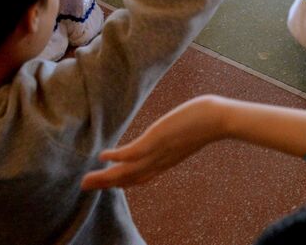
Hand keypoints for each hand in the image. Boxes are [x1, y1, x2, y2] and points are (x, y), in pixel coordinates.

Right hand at [82, 96, 225, 189]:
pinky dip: (116, 157)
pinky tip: (102, 156)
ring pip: (126, 171)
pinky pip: (132, 153)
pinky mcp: (156, 140)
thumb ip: (174, 136)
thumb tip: (172, 128)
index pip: (141, 177)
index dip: (122, 182)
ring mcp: (157, 152)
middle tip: (85, 186)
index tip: (107, 183)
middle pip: (128, 178)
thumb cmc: (208, 120)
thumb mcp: (186, 133)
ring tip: (85, 181)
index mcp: (166, 161)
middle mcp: (160, 162)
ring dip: (104, 177)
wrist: (221, 119)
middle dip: (106, 183)